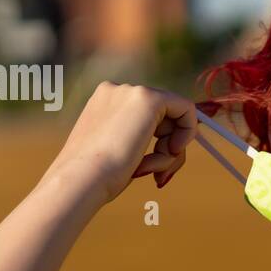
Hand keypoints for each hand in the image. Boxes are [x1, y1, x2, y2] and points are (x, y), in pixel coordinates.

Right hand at [41, 81, 197, 206]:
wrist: (82, 179)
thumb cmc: (97, 178)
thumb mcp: (118, 153)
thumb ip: (139, 142)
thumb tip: (174, 146)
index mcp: (104, 103)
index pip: (149, 119)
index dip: (162, 145)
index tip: (160, 171)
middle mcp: (116, 91)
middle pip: (164, 119)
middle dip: (168, 152)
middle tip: (159, 177)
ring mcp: (131, 92)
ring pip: (174, 120)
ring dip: (168, 154)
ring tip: (150, 172)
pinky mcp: (148, 98)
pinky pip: (186, 109)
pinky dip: (187, 133)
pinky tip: (173, 151)